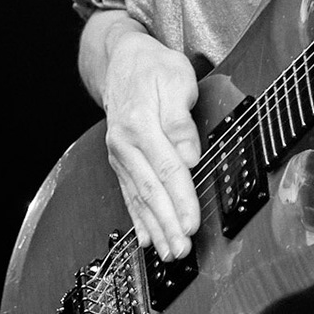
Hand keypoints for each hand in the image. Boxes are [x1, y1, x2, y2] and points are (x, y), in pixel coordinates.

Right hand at [99, 28, 200, 258]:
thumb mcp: (174, 78)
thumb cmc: (153, 67)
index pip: (166, 169)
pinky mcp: (123, 162)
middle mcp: (125, 144)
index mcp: (139, 124)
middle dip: (168, 223)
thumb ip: (180, 119)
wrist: (122, 61)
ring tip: (169, 252)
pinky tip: (147, 238)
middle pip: (151, 191)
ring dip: (156, 228)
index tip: (191, 222)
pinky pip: (130, 195)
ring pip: (139, 198)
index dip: (181, 199)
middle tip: (182, 249)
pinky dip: (139, 219)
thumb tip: (190, 154)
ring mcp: (121, 156)